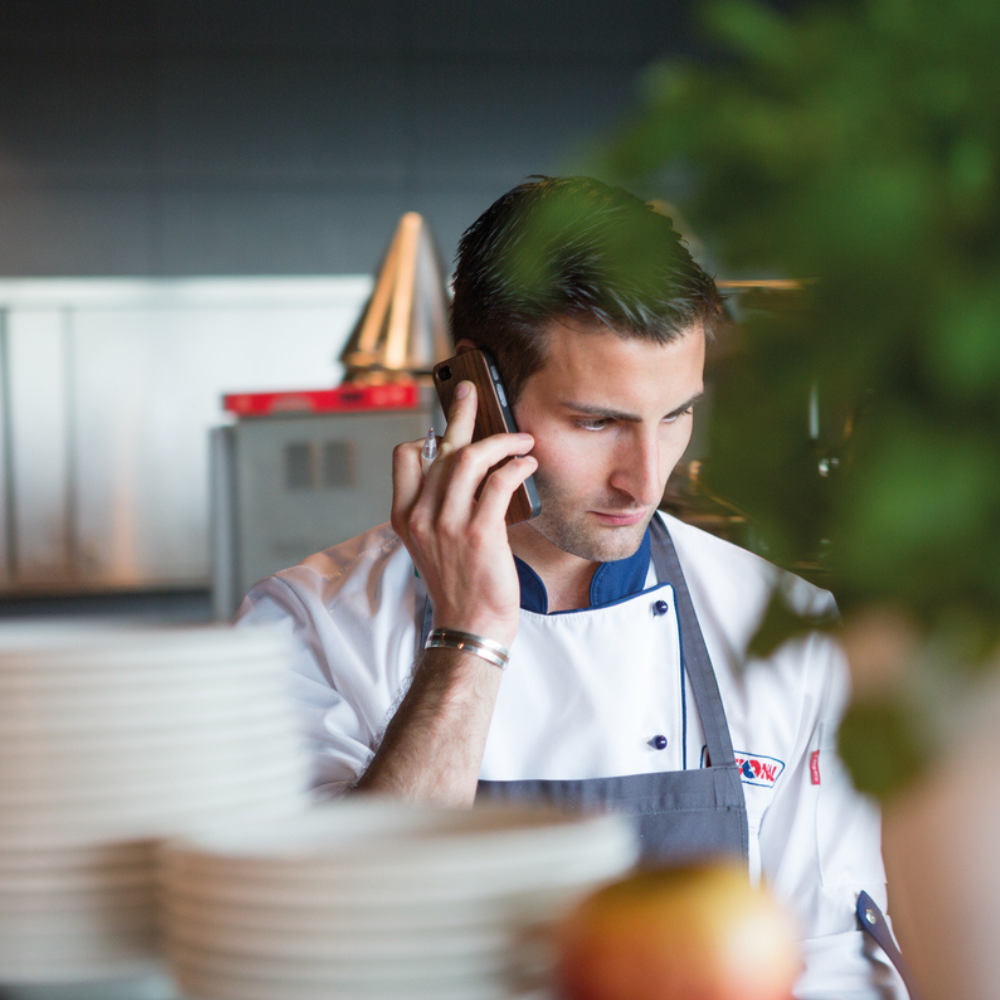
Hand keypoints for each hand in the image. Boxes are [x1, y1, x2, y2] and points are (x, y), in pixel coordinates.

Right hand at [391, 381, 536, 647]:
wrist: (470, 628)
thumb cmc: (460, 586)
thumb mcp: (434, 544)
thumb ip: (439, 507)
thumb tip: (467, 468)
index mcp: (404, 517)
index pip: (406, 457)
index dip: (428, 436)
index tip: (447, 426)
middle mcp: (421, 516)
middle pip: (441, 448)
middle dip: (460, 413)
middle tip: (472, 390)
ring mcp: (447, 524)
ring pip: (470, 458)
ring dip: (500, 441)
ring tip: (522, 440)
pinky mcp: (479, 532)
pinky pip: (499, 481)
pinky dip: (516, 465)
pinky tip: (527, 464)